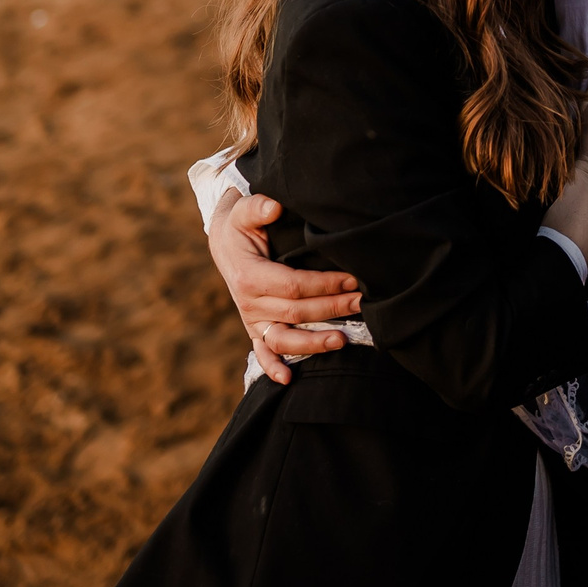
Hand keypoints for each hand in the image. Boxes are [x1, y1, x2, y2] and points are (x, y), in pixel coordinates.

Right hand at [208, 190, 363, 385]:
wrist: (224, 242)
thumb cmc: (241, 225)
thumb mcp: (244, 210)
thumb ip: (257, 206)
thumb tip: (274, 207)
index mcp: (249, 276)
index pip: (293, 285)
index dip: (324, 284)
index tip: (353, 278)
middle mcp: (249, 303)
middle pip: (296, 312)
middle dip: (333, 308)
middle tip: (364, 302)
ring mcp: (252, 319)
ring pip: (285, 338)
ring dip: (314, 343)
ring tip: (343, 341)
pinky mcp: (255, 329)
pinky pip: (262, 352)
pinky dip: (272, 368)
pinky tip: (288, 379)